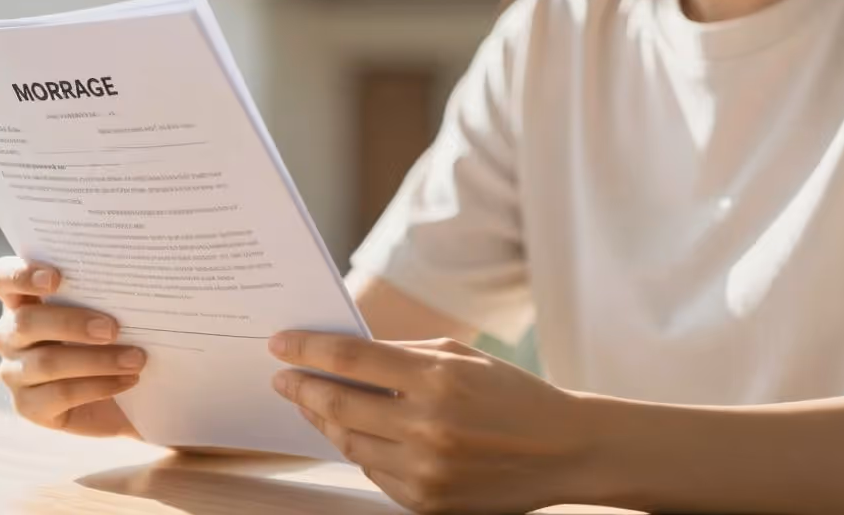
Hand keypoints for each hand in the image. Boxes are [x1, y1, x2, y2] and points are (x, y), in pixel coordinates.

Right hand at [0, 256, 144, 437]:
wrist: (124, 394)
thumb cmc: (113, 337)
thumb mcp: (106, 309)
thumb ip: (102, 292)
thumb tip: (128, 276)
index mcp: (22, 298)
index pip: (1, 277)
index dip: (21, 275)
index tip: (56, 278)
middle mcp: (10, 334)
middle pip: (25, 322)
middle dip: (71, 323)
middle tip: (113, 329)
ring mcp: (14, 372)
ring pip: (46, 362)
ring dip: (97, 360)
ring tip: (136, 359)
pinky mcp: (28, 406)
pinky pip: (60, 395)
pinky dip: (99, 386)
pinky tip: (127, 380)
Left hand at [268, 333, 594, 513]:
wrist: (564, 449)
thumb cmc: (510, 393)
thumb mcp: (459, 357)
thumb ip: (401, 356)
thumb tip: (341, 356)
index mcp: (437, 379)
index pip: (351, 358)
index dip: (307, 349)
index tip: (279, 344)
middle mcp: (428, 426)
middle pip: (338, 404)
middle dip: (301, 387)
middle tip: (282, 378)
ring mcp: (427, 469)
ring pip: (350, 443)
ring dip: (323, 421)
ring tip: (312, 404)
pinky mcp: (428, 501)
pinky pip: (374, 473)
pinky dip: (360, 450)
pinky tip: (352, 433)